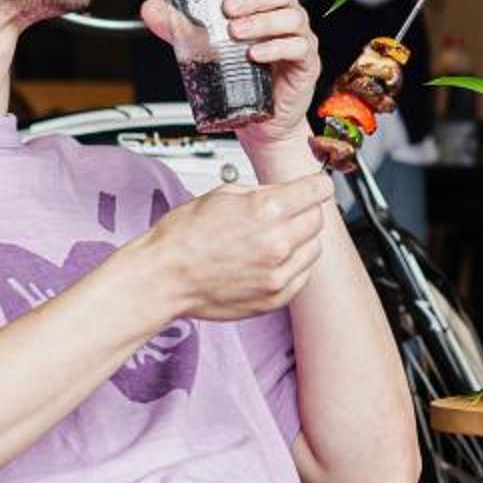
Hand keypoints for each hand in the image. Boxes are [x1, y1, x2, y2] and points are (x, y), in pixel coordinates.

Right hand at [127, 176, 335, 326]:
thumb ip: (263, 192)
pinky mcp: (274, 298)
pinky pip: (302, 275)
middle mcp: (278, 242)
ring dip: (301, 240)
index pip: (319, 189)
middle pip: (319, 218)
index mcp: (267, 210)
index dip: (316, 184)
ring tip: (273, 238)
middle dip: (306, 211)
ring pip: (315, 248)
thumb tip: (287, 191)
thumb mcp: (222, 194)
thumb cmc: (184, 235)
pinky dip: (293, 265)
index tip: (314, 186)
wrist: (164, 277)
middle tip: (288, 212)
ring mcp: (278, 274)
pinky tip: (269, 260)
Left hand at [141, 0, 324, 141]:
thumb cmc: (239, 77)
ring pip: (292, 17)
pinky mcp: (304, 65)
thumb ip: (179, 26)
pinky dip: (276, 48)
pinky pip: (298, 48)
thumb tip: (150, 8)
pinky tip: (255, 54)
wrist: (257, 120)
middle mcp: (287, 18)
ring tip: (235, 33)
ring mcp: (300, 40)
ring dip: (262, 21)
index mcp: (268, 6)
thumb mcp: (204, 46)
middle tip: (228, 8)